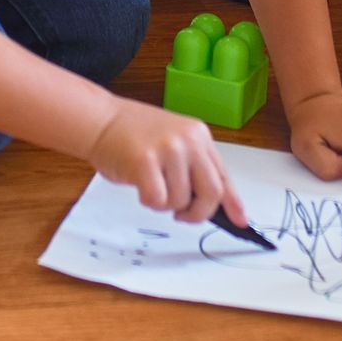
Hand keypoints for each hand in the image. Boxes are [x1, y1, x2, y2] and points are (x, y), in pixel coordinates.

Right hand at [87, 100, 242, 226]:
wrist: (100, 120)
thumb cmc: (133, 135)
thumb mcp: (173, 143)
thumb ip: (193, 167)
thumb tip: (210, 203)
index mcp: (199, 135)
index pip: (223, 175)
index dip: (233, 203)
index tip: (241, 221)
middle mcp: (188, 141)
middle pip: (211, 193)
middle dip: (197, 213)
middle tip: (182, 215)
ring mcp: (168, 149)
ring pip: (180, 201)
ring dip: (165, 204)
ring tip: (151, 184)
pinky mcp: (145, 162)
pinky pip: (157, 201)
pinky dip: (148, 202)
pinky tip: (140, 185)